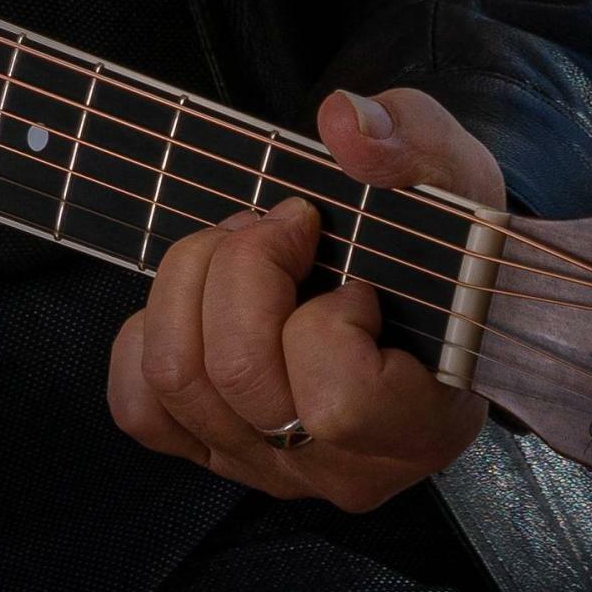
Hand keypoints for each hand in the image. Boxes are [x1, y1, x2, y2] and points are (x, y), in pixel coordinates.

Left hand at [107, 86, 501, 511]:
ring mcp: (270, 465)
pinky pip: (140, 406)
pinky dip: (147, 338)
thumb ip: (409, 144)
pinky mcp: (214, 448)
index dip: (326, 317)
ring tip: (238, 246)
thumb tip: (341, 124)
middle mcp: (340, 467)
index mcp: (419, 423)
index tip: (352, 271)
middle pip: (239, 373)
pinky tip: (198, 301)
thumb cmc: (444, 244)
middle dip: (242, 264)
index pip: (337, 401)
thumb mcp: (451, 176)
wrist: (429, 288)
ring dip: (190, 281)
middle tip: (281, 225)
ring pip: (178, 379)